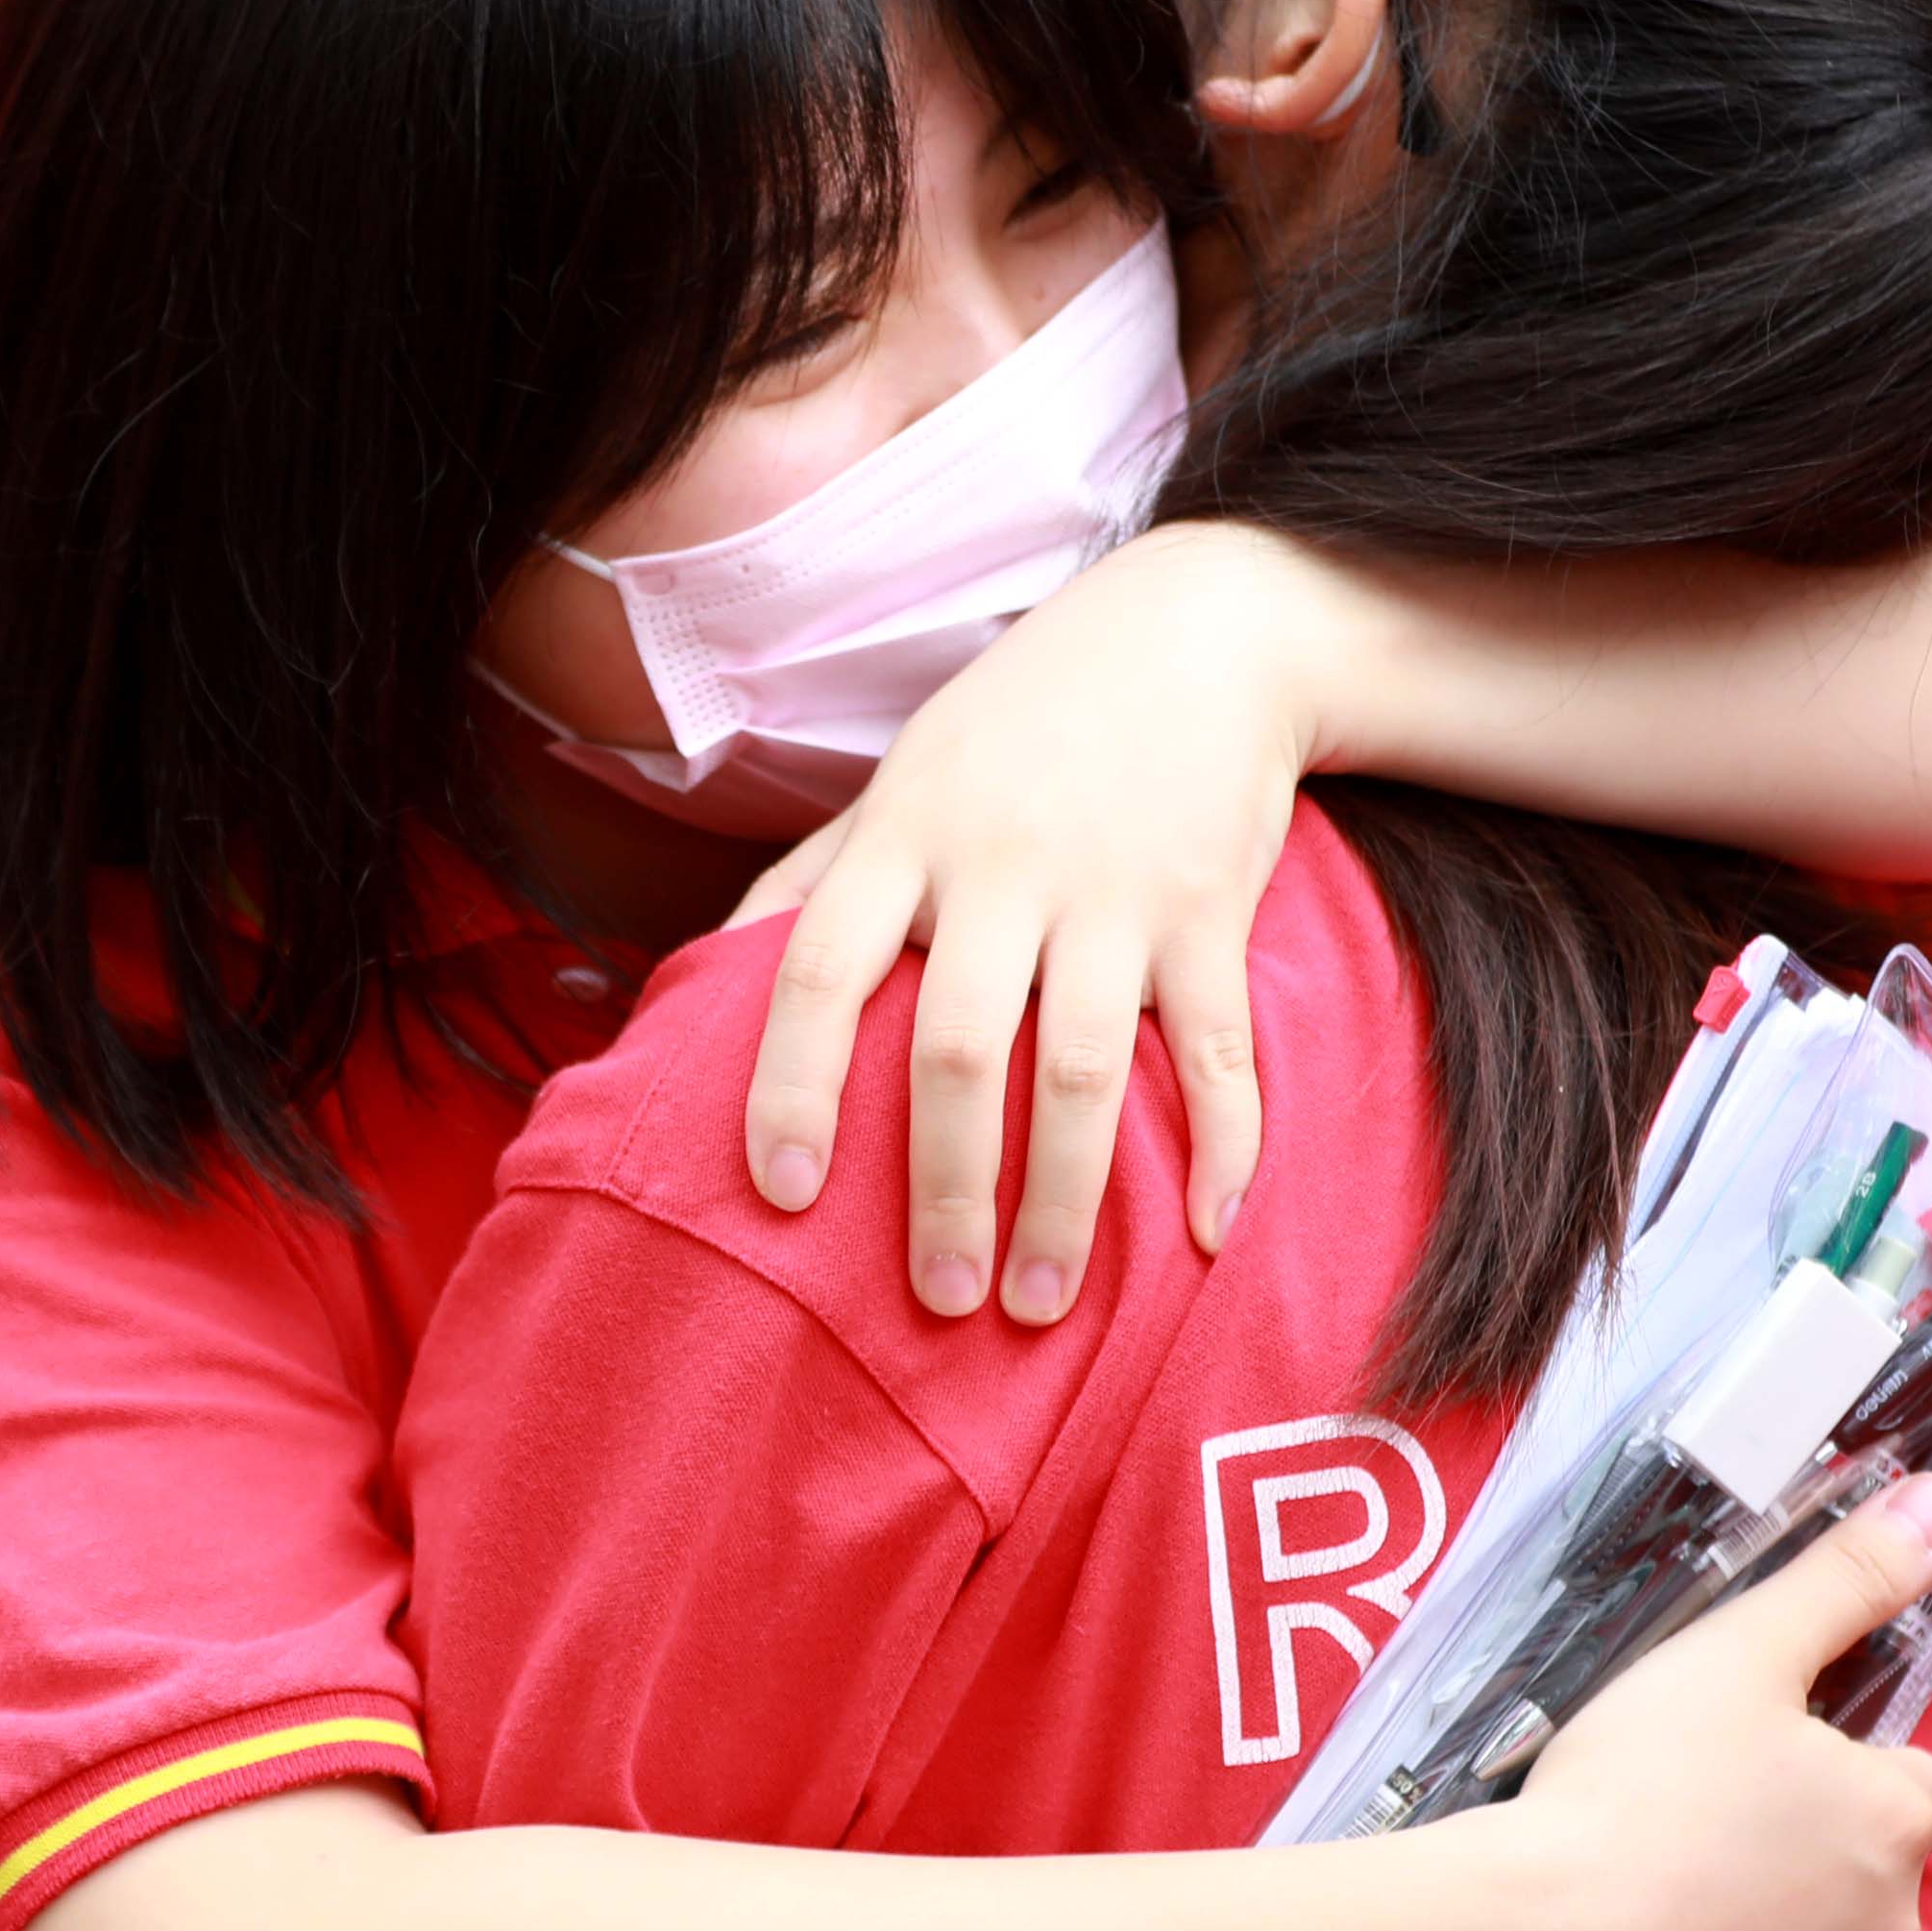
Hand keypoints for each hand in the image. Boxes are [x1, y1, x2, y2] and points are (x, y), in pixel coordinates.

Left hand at [734, 525, 1330, 1320]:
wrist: (1202, 626)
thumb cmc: (1024, 721)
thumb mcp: (903, 774)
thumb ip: (813, 873)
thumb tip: (709, 974)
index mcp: (905, 835)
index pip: (816, 968)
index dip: (789, 1085)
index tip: (779, 1195)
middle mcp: (1001, 866)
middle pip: (957, 1046)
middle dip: (942, 1187)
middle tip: (939, 1297)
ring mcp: (1113, 891)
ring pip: (1084, 1068)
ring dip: (1065, 1199)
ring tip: (1043, 1303)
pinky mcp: (1211, 909)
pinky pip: (1220, 1047)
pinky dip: (1222, 1145)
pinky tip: (1203, 1233)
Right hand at [1476, 1474, 1931, 1930]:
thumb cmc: (1635, 1787)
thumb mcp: (1737, 1652)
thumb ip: (1847, 1578)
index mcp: (1894, 1820)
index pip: (1909, 1782)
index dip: (1838, 1767)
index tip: (1756, 1764)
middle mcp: (1892, 1930)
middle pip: (1868, 1877)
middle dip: (1804, 1856)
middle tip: (1694, 1829)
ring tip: (1664, 1900)